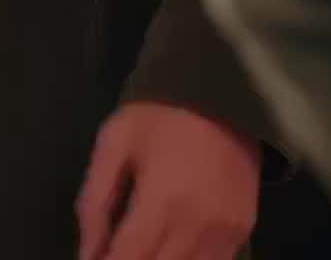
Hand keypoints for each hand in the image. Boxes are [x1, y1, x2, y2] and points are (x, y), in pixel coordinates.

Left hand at [77, 102, 259, 259]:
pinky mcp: (244, 232)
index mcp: (162, 202)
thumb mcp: (114, 143)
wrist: (220, 89)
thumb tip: (86, 254)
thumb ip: (95, 202)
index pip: (128, 259)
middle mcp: (197, 227)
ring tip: (142, 248)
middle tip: (118, 250)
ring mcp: (225, 234)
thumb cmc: (158, 114)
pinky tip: (170, 248)